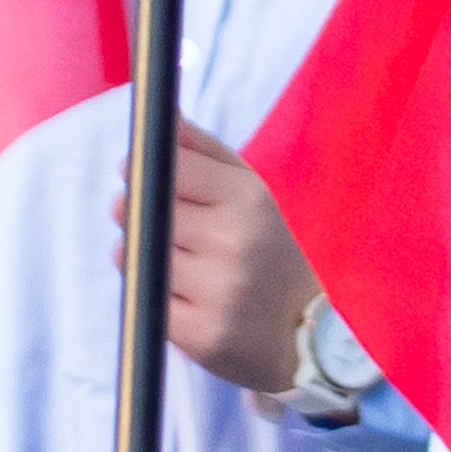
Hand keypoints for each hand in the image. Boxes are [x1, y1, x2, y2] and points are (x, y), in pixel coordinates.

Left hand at [113, 122, 321, 392]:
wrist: (313, 334)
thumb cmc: (276, 251)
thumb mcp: (254, 193)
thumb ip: (206, 153)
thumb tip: (164, 116)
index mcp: (250, 199)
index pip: (169, 167)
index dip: (148, 171)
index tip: (145, 177)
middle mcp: (233, 242)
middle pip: (146, 210)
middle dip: (143, 214)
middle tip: (171, 227)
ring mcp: (215, 291)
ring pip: (137, 255)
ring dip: (144, 255)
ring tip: (181, 262)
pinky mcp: (198, 335)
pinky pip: (145, 299)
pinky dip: (152, 293)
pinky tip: (183, 294)